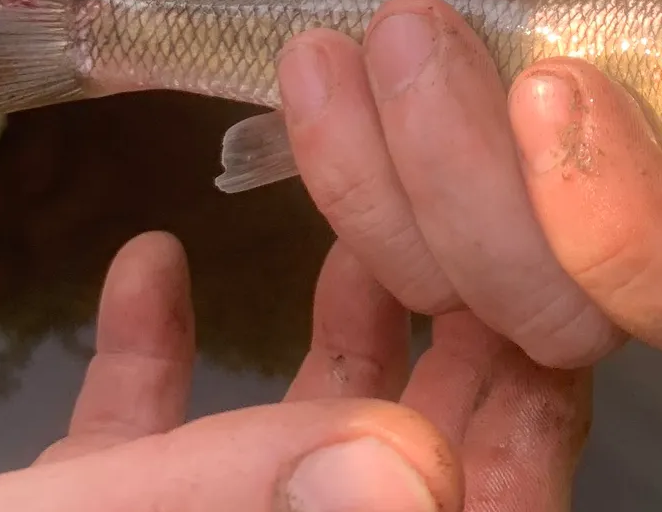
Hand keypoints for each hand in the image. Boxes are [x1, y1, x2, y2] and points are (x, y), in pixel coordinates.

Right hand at [0, 232, 587, 510]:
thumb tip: (408, 474)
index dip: (520, 412)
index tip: (520, 258)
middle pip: (397, 475)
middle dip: (427, 328)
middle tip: (431, 187)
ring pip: (291, 462)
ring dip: (322, 335)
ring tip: (322, 209)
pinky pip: (141, 470)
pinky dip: (156, 378)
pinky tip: (147, 261)